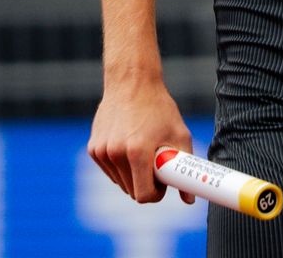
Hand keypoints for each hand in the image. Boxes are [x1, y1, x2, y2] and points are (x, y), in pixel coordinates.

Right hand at [87, 78, 195, 203]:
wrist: (131, 82)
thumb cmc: (159, 108)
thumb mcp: (180, 134)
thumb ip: (185, 167)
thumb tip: (189, 199)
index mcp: (137, 152)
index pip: (144, 195)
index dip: (156, 194)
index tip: (163, 184)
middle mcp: (115, 153)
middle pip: (131, 191)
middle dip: (145, 183)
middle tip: (156, 165)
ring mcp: (101, 152)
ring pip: (120, 182)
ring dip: (132, 175)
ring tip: (143, 151)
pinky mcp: (93, 149)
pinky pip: (110, 170)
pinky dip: (120, 166)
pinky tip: (128, 145)